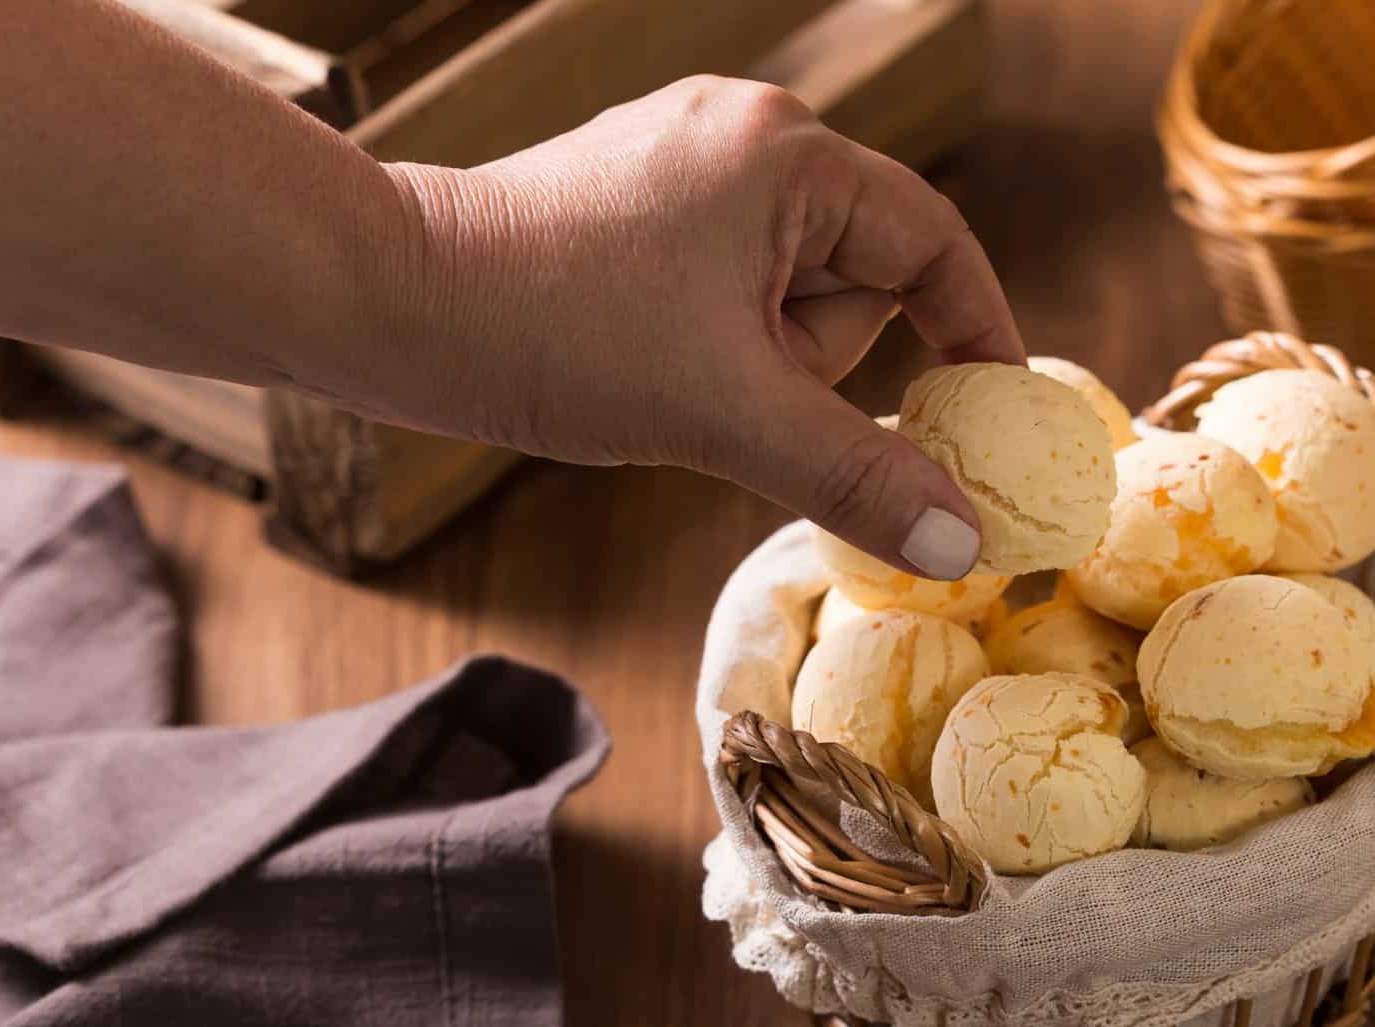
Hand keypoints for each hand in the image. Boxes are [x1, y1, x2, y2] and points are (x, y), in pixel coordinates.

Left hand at [369, 76, 1024, 578]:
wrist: (386, 305)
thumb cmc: (556, 333)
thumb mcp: (726, 415)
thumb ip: (855, 474)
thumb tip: (963, 543)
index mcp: (787, 152)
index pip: (932, 242)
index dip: (974, 333)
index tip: (988, 419)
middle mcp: (742, 135)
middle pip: (853, 277)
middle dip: (809, 361)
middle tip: (731, 396)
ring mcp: (679, 164)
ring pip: (780, 295)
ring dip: (750, 364)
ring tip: (663, 378)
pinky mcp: (629, 203)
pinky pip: (718, 291)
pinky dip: (705, 348)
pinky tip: (638, 364)